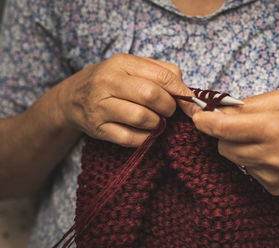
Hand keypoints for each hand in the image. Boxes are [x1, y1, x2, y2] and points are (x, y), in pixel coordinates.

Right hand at [56, 54, 196, 146]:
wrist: (74, 98)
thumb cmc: (114, 82)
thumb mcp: (134, 68)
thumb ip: (164, 74)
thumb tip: (189, 95)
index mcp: (122, 63)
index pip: (162, 76)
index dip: (181, 91)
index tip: (188, 101)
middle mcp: (108, 82)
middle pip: (151, 95)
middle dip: (168, 107)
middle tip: (169, 111)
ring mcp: (101, 106)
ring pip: (142, 118)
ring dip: (157, 124)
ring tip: (156, 121)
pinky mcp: (98, 129)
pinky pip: (131, 139)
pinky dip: (145, 138)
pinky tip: (145, 132)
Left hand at [192, 90, 278, 194]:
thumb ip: (246, 105)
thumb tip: (218, 110)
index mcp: (274, 128)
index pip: (224, 128)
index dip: (205, 122)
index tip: (197, 116)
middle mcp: (271, 156)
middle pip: (223, 147)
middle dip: (224, 134)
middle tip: (240, 124)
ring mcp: (272, 175)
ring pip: (234, 160)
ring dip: (238, 146)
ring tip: (261, 137)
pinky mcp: (273, 187)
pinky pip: (247, 171)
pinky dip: (250, 160)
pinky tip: (270, 152)